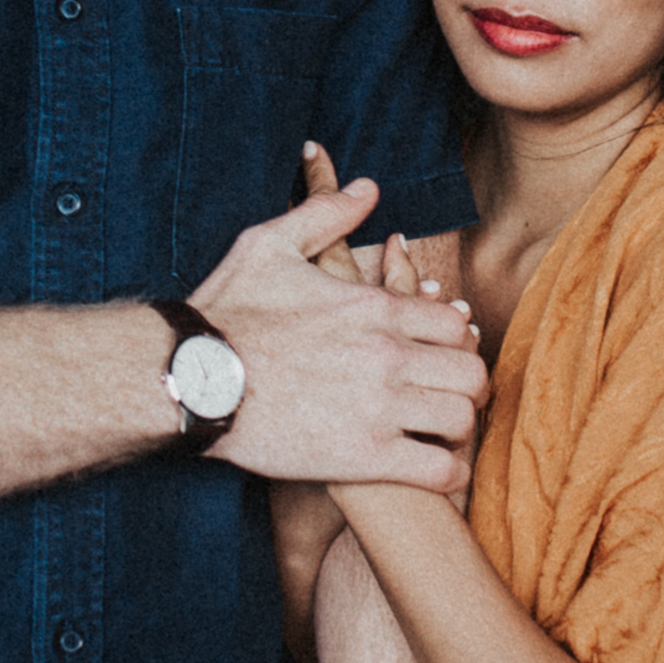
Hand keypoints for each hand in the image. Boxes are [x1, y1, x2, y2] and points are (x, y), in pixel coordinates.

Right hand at [195, 177, 484, 485]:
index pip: (455, 324)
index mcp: (374, 308)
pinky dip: (446, 475)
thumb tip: (368, 187)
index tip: (445, 352)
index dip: (459, 339)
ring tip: (446, 435)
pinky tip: (437, 473)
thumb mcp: (271, 244)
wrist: (192, 380)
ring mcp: (380, 408)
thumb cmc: (227, 313)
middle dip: (469, 385)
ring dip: (459, 429)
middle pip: (471, 373)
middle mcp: (388, 356)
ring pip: (461, 420)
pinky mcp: (365, 458)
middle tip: (455, 395)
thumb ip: (326, 213)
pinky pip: (437, 471)